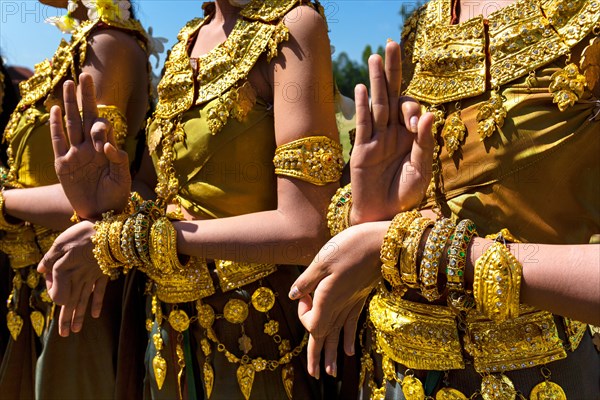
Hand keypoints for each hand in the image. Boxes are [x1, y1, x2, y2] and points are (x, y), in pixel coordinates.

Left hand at [37, 220, 107, 336]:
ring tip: (75, 331)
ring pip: (83, 300)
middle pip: (70, 302)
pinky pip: (99, 292)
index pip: (56, 290)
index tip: (49, 286)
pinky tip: (95, 315)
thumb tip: (41, 270)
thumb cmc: (84, 235)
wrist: (110, 232)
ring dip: (79, 316)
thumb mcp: (62, 242)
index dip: (51, 291)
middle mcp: (79, 278)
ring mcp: (92, 278)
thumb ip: (50, 257)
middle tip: (64, 335)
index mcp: (66, 271)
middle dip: (66, 319)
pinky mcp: (103, 274)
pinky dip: (96, 304)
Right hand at [50, 73, 130, 218]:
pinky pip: (58, 142)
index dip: (102, 127)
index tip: (102, 137)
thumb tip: (107, 145)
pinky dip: (56, 127)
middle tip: (85, 76)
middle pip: (86, 117)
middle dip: (86, 97)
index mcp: (107, 149)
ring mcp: (75, 154)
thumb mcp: (123, 179)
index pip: (103, 128)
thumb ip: (118, 160)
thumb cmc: (116, 197)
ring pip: (71, 124)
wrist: (102, 215)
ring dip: (69, 105)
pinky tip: (55, 110)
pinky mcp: (62, 164)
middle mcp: (90, 148)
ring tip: (68, 84)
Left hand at [288, 221, 389, 378]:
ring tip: (329, 373)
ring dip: (332, 353)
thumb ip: (307, 280)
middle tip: (314, 375)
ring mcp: (352, 303)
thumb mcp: (322, 259)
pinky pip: (352, 324)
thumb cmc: (351, 246)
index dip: (302, 315)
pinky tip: (348, 352)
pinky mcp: (360, 298)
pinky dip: (348, 338)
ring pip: (338, 334)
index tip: (304, 294)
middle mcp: (340, 306)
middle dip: (317, 356)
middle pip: (325, 336)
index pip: (311, 323)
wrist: (382, 242)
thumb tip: (292, 295)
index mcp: (328, 298)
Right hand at [350, 41, 433, 223]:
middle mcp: (393, 132)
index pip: (411, 110)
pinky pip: (363, 124)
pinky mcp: (362, 149)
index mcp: (411, 136)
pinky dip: (362, 107)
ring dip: (375, 81)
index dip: (412, 109)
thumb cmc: (405, 195)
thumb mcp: (421, 169)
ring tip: (375, 57)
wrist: (384, 216)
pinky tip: (361, 88)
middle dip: (391, 71)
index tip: (413, 122)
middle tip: (390, 44)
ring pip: (377, 104)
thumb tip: (429, 114)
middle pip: (392, 95)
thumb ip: (424, 142)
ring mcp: (376, 139)